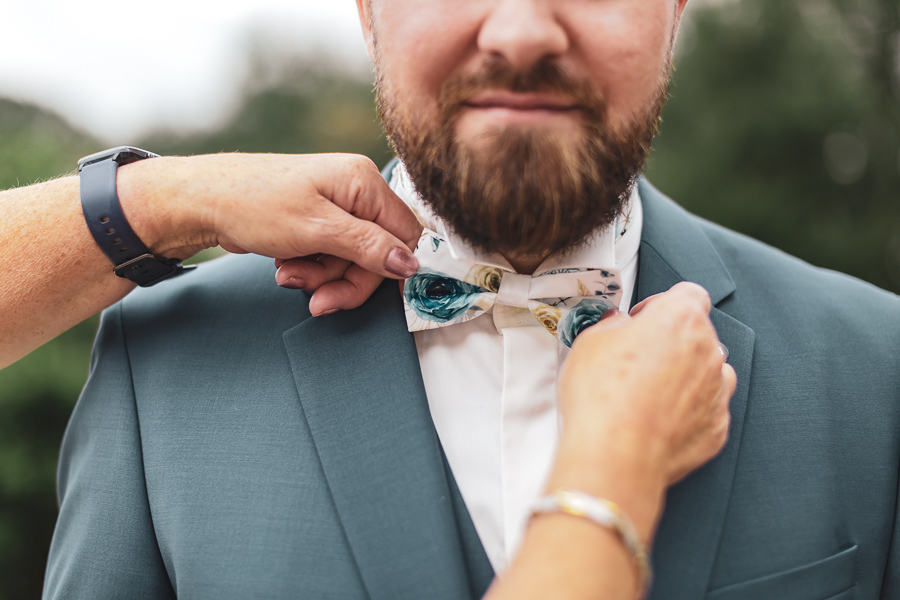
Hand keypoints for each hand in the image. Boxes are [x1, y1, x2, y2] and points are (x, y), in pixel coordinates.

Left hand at [116, 153, 422, 315]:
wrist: (202, 201)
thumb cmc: (253, 203)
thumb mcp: (317, 229)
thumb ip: (368, 247)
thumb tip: (411, 264)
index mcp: (363, 182)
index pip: (404, 234)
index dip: (389, 268)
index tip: (364, 289)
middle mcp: (354, 190)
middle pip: (377, 253)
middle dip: (346, 279)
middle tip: (320, 299)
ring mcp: (335, 206)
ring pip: (351, 260)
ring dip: (322, 277)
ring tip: (289, 274)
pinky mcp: (317, 221)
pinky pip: (330, 257)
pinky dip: (310, 269)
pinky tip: (286, 265)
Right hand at [550, 283, 735, 538]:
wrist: (615, 456)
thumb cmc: (602, 396)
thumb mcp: (590, 343)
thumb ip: (612, 326)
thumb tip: (618, 326)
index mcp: (680, 318)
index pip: (689, 294)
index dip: (663, 303)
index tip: (643, 319)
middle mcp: (708, 350)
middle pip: (699, 334)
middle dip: (672, 341)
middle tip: (637, 358)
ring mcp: (717, 391)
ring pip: (709, 371)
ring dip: (686, 375)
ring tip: (649, 392)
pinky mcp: (717, 428)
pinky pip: (707, 409)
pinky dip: (689, 411)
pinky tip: (658, 419)